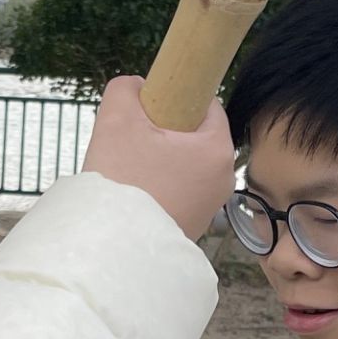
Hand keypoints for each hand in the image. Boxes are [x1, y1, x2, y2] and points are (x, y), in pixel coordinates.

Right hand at [83, 76, 234, 238]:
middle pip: (193, 136)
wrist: (114, 250)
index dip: (175, 97)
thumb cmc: (122, 183)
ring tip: (128, 169)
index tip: (149, 106)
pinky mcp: (193, 225)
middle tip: (132, 139)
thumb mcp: (116, 119)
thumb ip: (126, 89)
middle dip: (162, 132)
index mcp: (217, 148)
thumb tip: (134, 87)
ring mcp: (210, 205)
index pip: (206, 104)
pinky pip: (178, 191)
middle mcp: (223, 178)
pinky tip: (133, 193)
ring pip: (183, 164)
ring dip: (158, 159)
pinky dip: (158, 186)